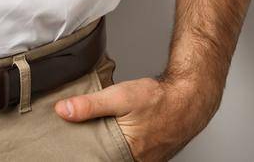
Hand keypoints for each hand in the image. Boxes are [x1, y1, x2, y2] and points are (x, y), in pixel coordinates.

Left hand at [54, 70, 221, 161]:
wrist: (189, 98)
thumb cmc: (159, 99)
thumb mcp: (119, 97)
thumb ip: (90, 105)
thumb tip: (63, 111)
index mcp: (125, 155)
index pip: (96, 160)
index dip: (84, 153)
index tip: (72, 147)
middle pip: (106, 159)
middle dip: (94, 149)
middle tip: (85, 137)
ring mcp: (145, 161)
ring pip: (117, 157)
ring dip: (108, 147)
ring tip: (101, 132)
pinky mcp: (150, 156)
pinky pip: (129, 154)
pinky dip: (121, 146)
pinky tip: (119, 132)